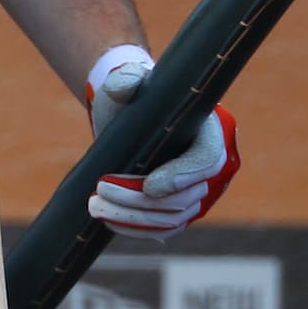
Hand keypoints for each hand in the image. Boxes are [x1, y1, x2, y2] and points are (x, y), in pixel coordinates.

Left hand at [85, 45, 239, 236]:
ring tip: (95, 206)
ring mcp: (196, 190)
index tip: (148, 186)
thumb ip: (125, 79)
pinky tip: (109, 221)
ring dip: (133, 218)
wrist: (128, 112)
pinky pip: (165, 228)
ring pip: (173, 218)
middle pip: (186, 197)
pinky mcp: (178, 207)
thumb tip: (125, 86)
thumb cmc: (134, 93)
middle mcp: (211, 165)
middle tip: (101, 191)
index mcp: (208, 130)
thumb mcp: (127, 80)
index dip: (182, 175)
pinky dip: (137, 229)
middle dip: (141, 201)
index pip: (207, 159)